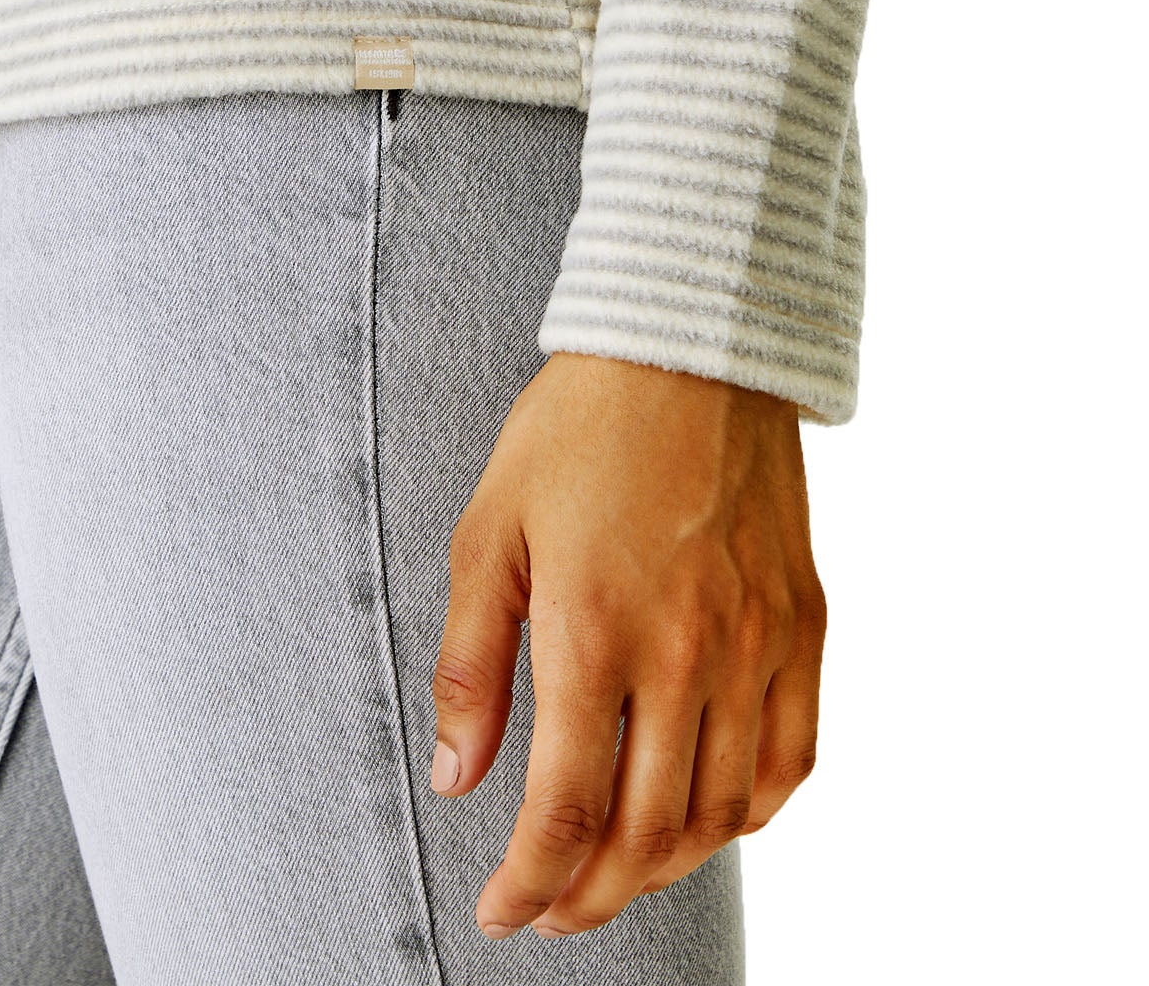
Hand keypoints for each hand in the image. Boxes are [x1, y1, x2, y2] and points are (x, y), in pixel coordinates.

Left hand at [430, 350, 825, 939]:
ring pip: (723, 812)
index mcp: (592, 631)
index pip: (566, 810)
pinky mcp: (804, 623)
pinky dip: (752, 812)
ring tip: (618, 871)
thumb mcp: (489, 535)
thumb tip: (457, 779)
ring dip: (667, 867)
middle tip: (553, 908)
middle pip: (649, 834)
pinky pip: (794, 756)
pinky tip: (711, 816)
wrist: (685, 348)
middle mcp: (686, 653)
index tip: (502, 913)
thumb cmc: (573, 433)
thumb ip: (469, 666)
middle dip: (591, 895)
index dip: (531, 883)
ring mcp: (757, 643)